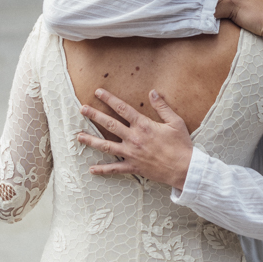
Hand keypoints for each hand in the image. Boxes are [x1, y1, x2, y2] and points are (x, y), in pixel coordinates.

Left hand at [77, 89, 193, 190]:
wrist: (184, 168)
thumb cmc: (181, 144)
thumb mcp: (175, 121)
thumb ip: (162, 106)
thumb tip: (153, 92)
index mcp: (143, 125)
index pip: (122, 108)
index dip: (109, 99)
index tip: (98, 92)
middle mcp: (134, 138)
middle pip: (109, 125)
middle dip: (94, 116)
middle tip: (82, 109)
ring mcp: (131, 154)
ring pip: (106, 146)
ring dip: (91, 141)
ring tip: (79, 136)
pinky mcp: (133, 167)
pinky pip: (115, 169)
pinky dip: (103, 170)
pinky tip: (92, 169)